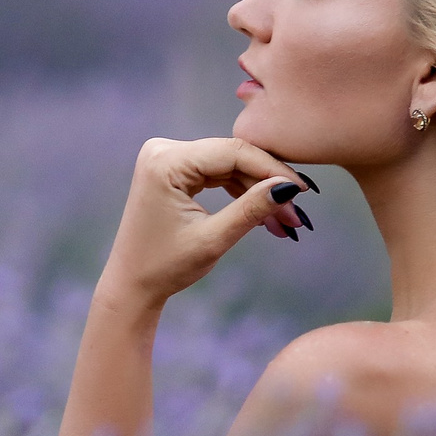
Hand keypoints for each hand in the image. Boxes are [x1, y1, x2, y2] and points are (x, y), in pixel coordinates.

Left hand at [96, 137, 313, 308]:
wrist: (132, 284)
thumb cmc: (165, 266)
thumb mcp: (213, 239)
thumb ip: (251, 209)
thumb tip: (289, 187)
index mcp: (165, 161)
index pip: (232, 152)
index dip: (272, 169)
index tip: (304, 191)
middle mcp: (163, 150)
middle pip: (232, 157)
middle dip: (268, 185)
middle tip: (298, 214)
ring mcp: (167, 158)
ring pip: (229, 166)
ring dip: (258, 192)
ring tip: (287, 221)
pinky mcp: (173, 170)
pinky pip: (216, 174)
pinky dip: (240, 193)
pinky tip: (266, 214)